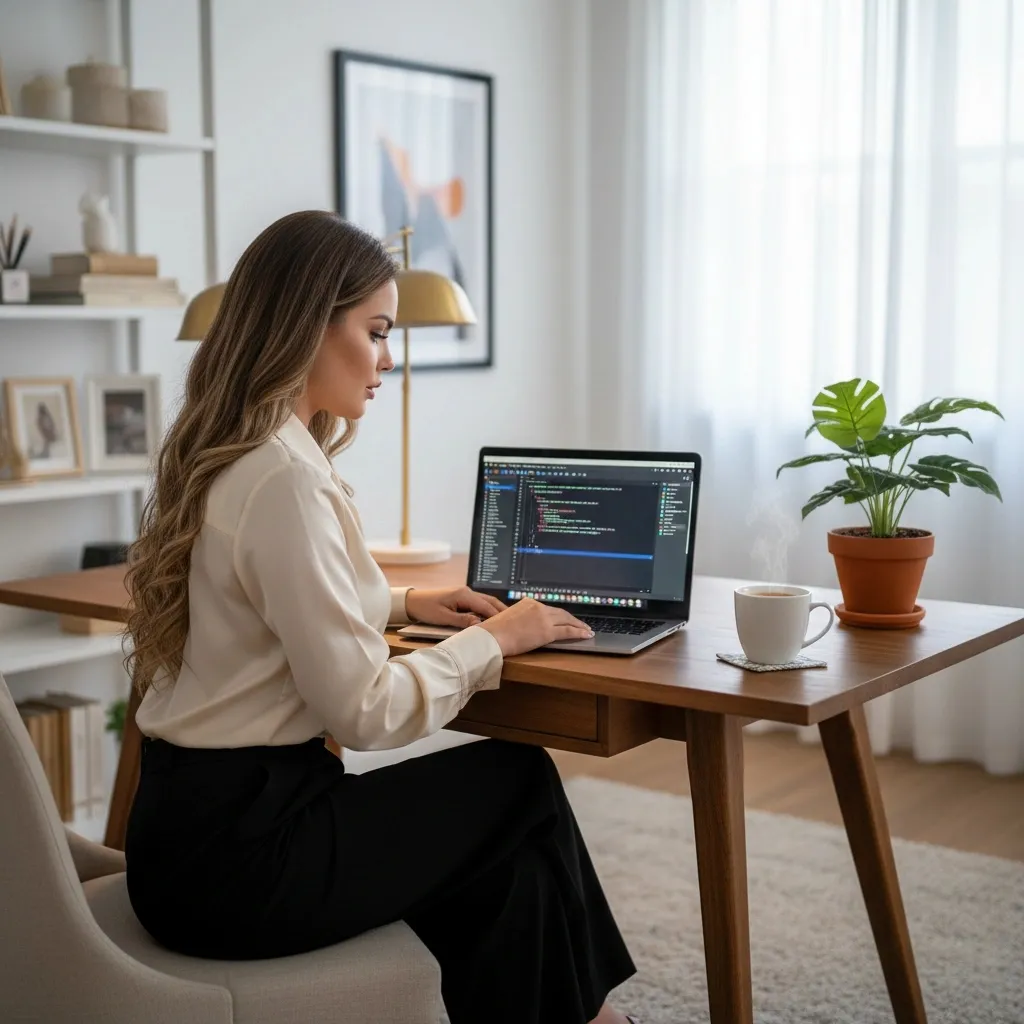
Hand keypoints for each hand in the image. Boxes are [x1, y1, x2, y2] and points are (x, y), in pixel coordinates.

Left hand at [405, 586, 506, 628]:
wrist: (412, 601)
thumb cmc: (426, 609)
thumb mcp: (444, 617)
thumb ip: (462, 621)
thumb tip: (480, 625)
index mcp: (464, 595)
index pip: (486, 606)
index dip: (498, 616)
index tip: (510, 625)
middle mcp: (467, 592)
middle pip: (490, 601)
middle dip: (502, 611)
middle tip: (516, 622)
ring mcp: (465, 594)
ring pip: (486, 601)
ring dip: (496, 610)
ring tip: (509, 621)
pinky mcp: (462, 598)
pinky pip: (479, 603)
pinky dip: (488, 610)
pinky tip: (493, 618)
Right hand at [478, 598, 593, 656]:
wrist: (492, 636)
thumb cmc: (494, 631)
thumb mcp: (507, 618)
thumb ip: (518, 618)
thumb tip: (522, 626)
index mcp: (528, 602)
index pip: (548, 609)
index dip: (559, 615)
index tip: (565, 619)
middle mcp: (538, 607)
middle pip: (560, 613)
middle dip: (572, 619)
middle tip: (581, 624)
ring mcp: (544, 619)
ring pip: (567, 620)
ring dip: (579, 625)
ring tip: (587, 630)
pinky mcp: (547, 632)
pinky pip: (568, 631)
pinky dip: (579, 632)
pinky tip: (586, 634)